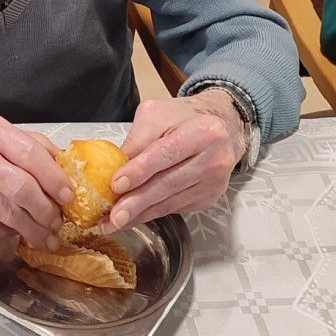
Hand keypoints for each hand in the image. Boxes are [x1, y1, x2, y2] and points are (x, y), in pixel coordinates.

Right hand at [0, 106, 73, 246]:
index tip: (68, 194)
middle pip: (23, 186)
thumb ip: (17, 140)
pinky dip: (7, 231)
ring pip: (9, 211)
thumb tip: (58, 161)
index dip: (54, 177)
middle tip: (59, 220)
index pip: (30, 153)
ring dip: (33, 228)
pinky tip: (17, 233)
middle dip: (47, 209)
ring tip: (48, 236)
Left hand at [106, 89, 246, 230]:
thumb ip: (138, 138)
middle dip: (137, 201)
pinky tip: (134, 217)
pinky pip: (175, 208)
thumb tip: (115, 167)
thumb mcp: (157, 113)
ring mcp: (213, 182)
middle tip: (114, 215)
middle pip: (169, 184)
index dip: (140, 170)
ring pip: (171, 202)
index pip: (166, 153)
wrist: (221, 128)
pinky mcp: (208, 198)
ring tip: (115, 222)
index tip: (117, 184)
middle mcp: (214, 159)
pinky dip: (152, 214)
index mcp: (203, 131)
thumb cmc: (184, 118)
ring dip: (140, 214)